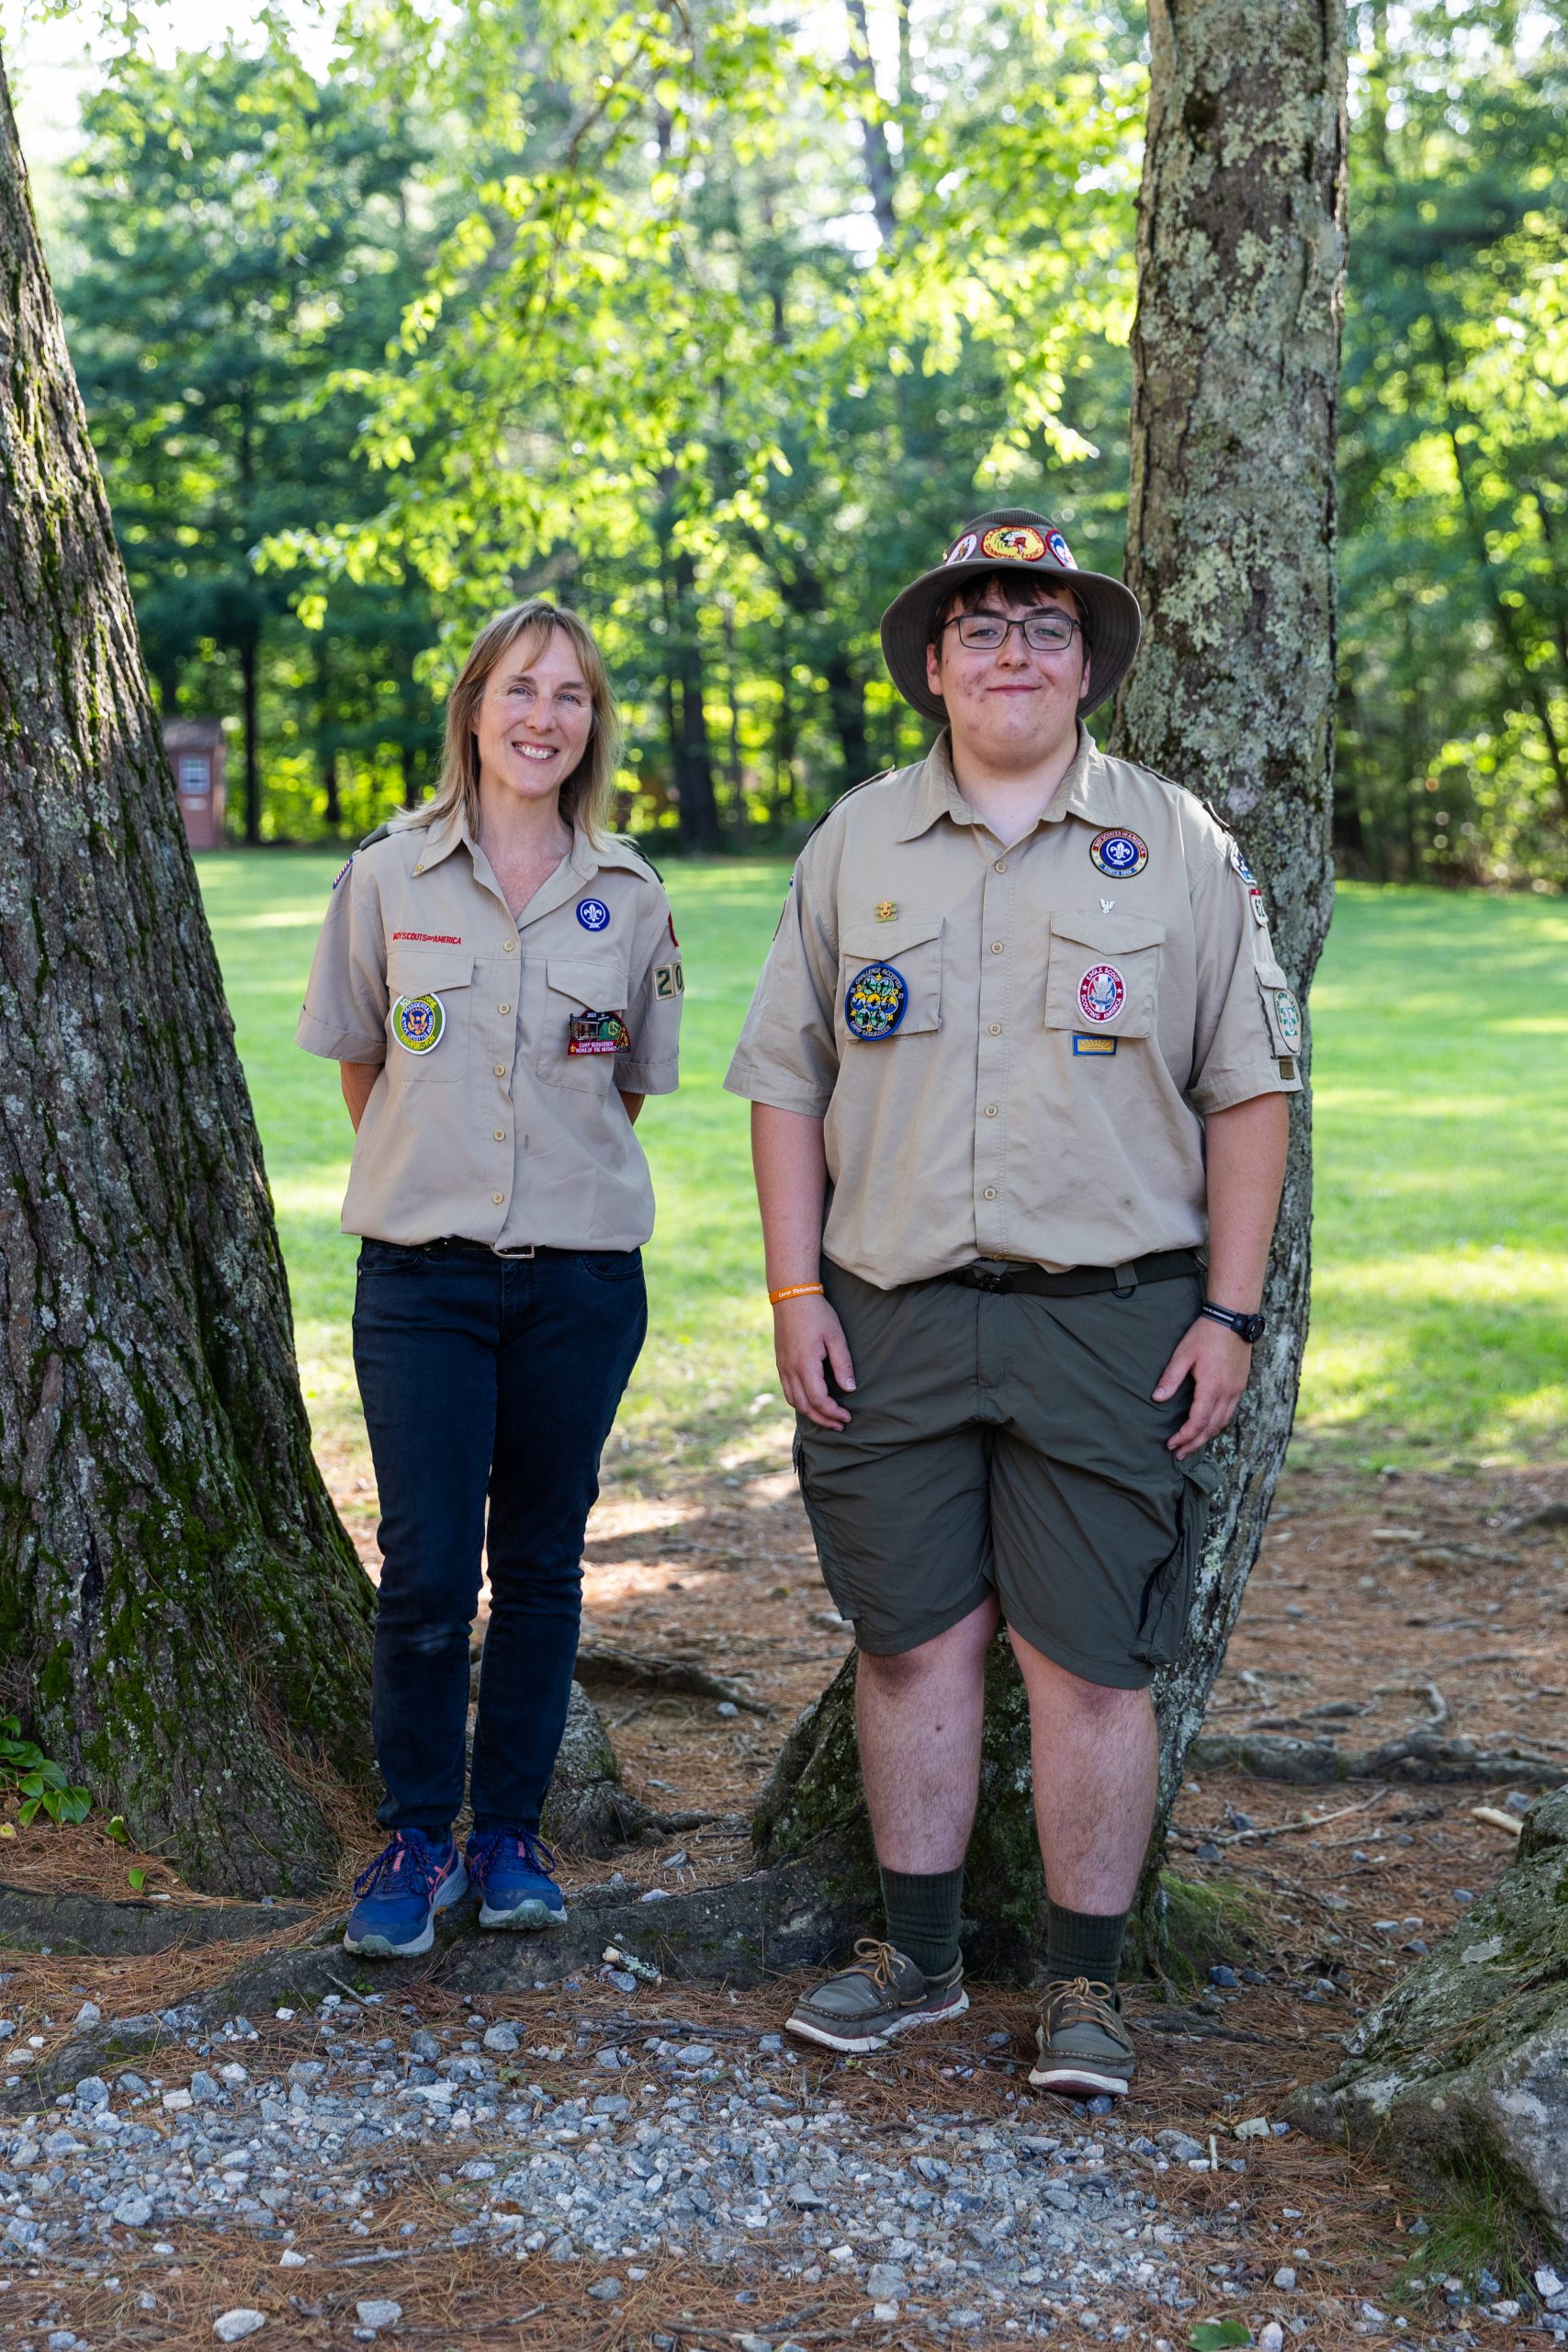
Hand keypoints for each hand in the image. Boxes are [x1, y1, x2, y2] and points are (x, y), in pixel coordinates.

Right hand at [774, 1295, 855, 1429]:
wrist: (791, 1296)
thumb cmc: (817, 1314)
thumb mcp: (836, 1337)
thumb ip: (843, 1365)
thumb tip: (850, 1389)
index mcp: (805, 1366)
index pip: (819, 1400)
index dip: (833, 1413)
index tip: (847, 1416)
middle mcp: (790, 1370)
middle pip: (805, 1406)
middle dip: (823, 1419)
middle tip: (840, 1424)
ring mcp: (782, 1368)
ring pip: (794, 1401)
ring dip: (811, 1414)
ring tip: (827, 1417)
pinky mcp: (780, 1363)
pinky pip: (788, 1391)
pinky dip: (800, 1402)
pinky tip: (811, 1402)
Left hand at [1153, 1315, 1252, 1459]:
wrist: (1233, 1318)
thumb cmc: (1205, 1334)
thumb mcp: (1183, 1354)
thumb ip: (1171, 1379)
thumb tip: (1157, 1399)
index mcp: (1212, 1387)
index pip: (1198, 1422)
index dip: (1184, 1436)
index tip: (1171, 1444)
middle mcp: (1227, 1392)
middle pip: (1211, 1428)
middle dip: (1194, 1443)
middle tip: (1179, 1454)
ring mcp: (1236, 1389)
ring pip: (1223, 1422)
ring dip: (1207, 1436)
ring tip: (1192, 1445)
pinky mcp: (1240, 1385)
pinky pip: (1230, 1412)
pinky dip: (1218, 1424)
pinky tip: (1208, 1426)